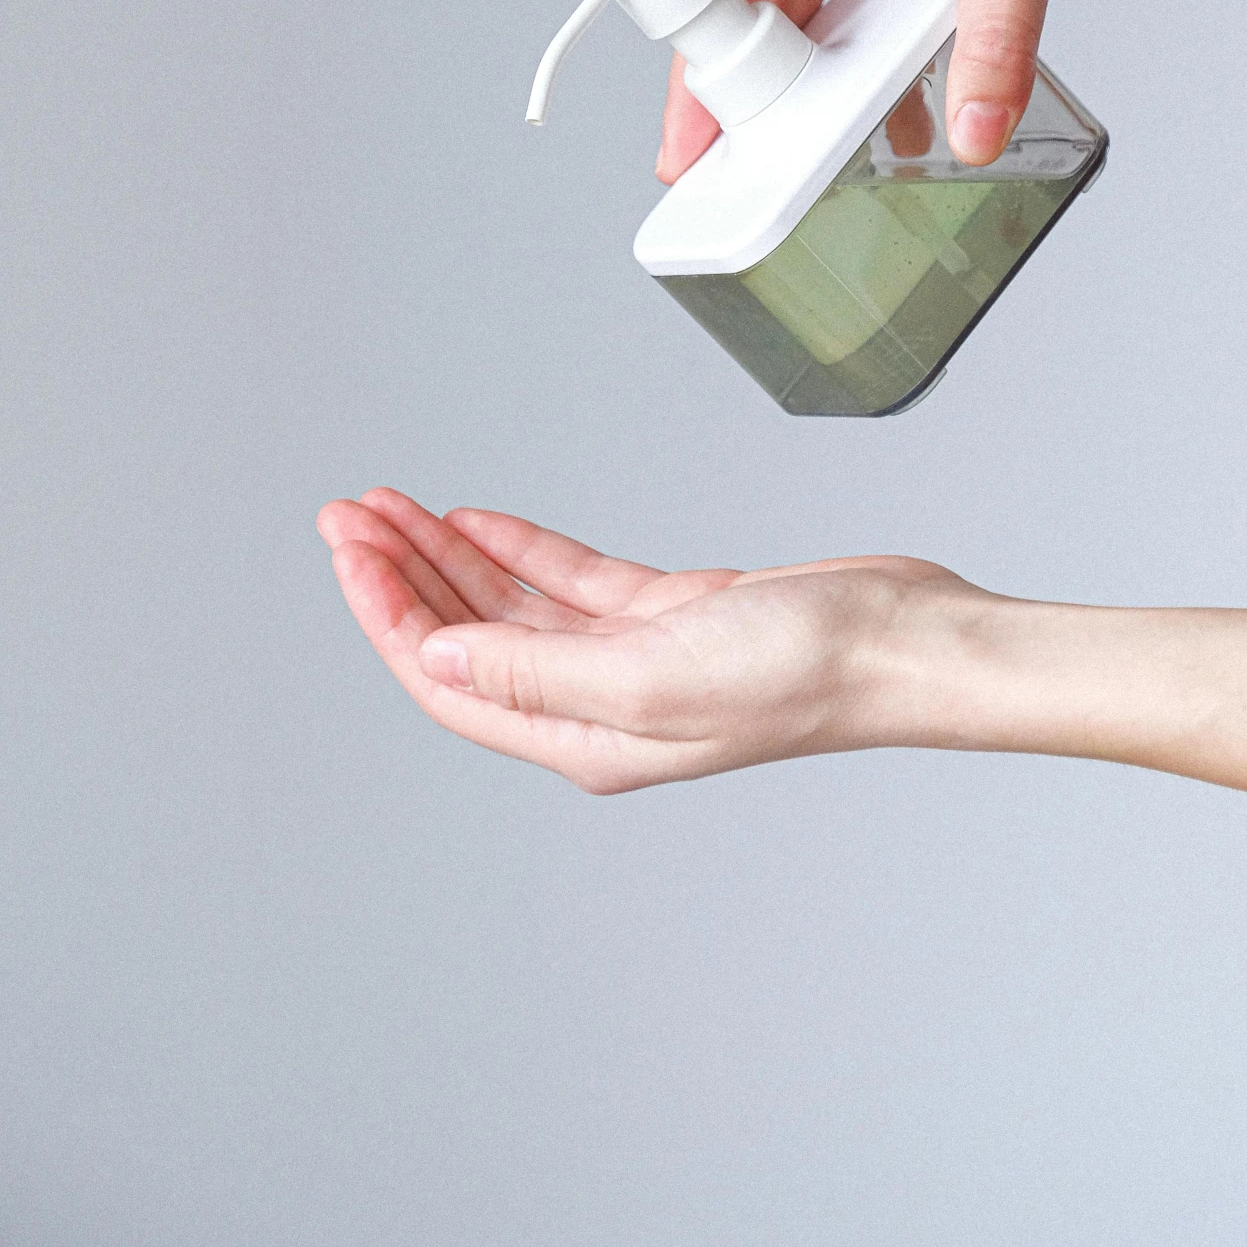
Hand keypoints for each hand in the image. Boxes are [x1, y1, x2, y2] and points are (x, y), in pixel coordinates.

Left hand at [317, 490, 984, 792]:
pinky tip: (478, 521)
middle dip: (402, 576)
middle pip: (466, 638)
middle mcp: (596, 704)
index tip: (352, 552)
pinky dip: (519, 547)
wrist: (897, 641)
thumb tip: (431, 658)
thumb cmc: (798, 674)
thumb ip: (534, 668)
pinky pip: (569, 580)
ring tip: (394, 508)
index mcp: (583, 739)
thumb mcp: (645, 676)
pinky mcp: (669, 614)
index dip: (390, 616)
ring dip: (449, 556)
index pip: (448, 680)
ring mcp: (632, 658)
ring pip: (511, 604)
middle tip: (349, 514)